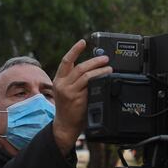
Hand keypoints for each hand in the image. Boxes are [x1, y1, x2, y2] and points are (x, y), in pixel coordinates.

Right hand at [52, 39, 111, 154]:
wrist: (64, 126)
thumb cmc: (68, 108)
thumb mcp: (66, 91)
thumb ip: (75, 80)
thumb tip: (93, 68)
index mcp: (58, 80)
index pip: (66, 61)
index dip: (75, 50)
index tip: (83, 42)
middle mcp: (62, 85)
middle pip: (80, 67)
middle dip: (94, 61)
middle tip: (105, 58)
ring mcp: (69, 92)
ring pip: (86, 76)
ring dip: (99, 70)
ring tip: (109, 69)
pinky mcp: (77, 100)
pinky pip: (90, 87)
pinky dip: (99, 82)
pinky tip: (105, 80)